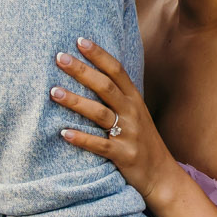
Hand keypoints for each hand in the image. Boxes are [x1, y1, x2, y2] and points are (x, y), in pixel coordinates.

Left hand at [53, 38, 182, 209]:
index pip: (117, 71)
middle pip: (105, 87)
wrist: (162, 176)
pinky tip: (63, 133)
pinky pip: (99, 146)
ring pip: (100, 113)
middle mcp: (132, 113)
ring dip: (75, 101)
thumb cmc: (142, 141)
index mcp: (134, 100)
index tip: (80, 40)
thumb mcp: (135, 114)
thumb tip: (91, 74)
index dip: (99, 55)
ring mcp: (129, 134)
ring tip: (53, 92)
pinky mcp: (123, 155)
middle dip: (82, 71)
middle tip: (59, 57)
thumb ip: (118, 96)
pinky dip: (81, 139)